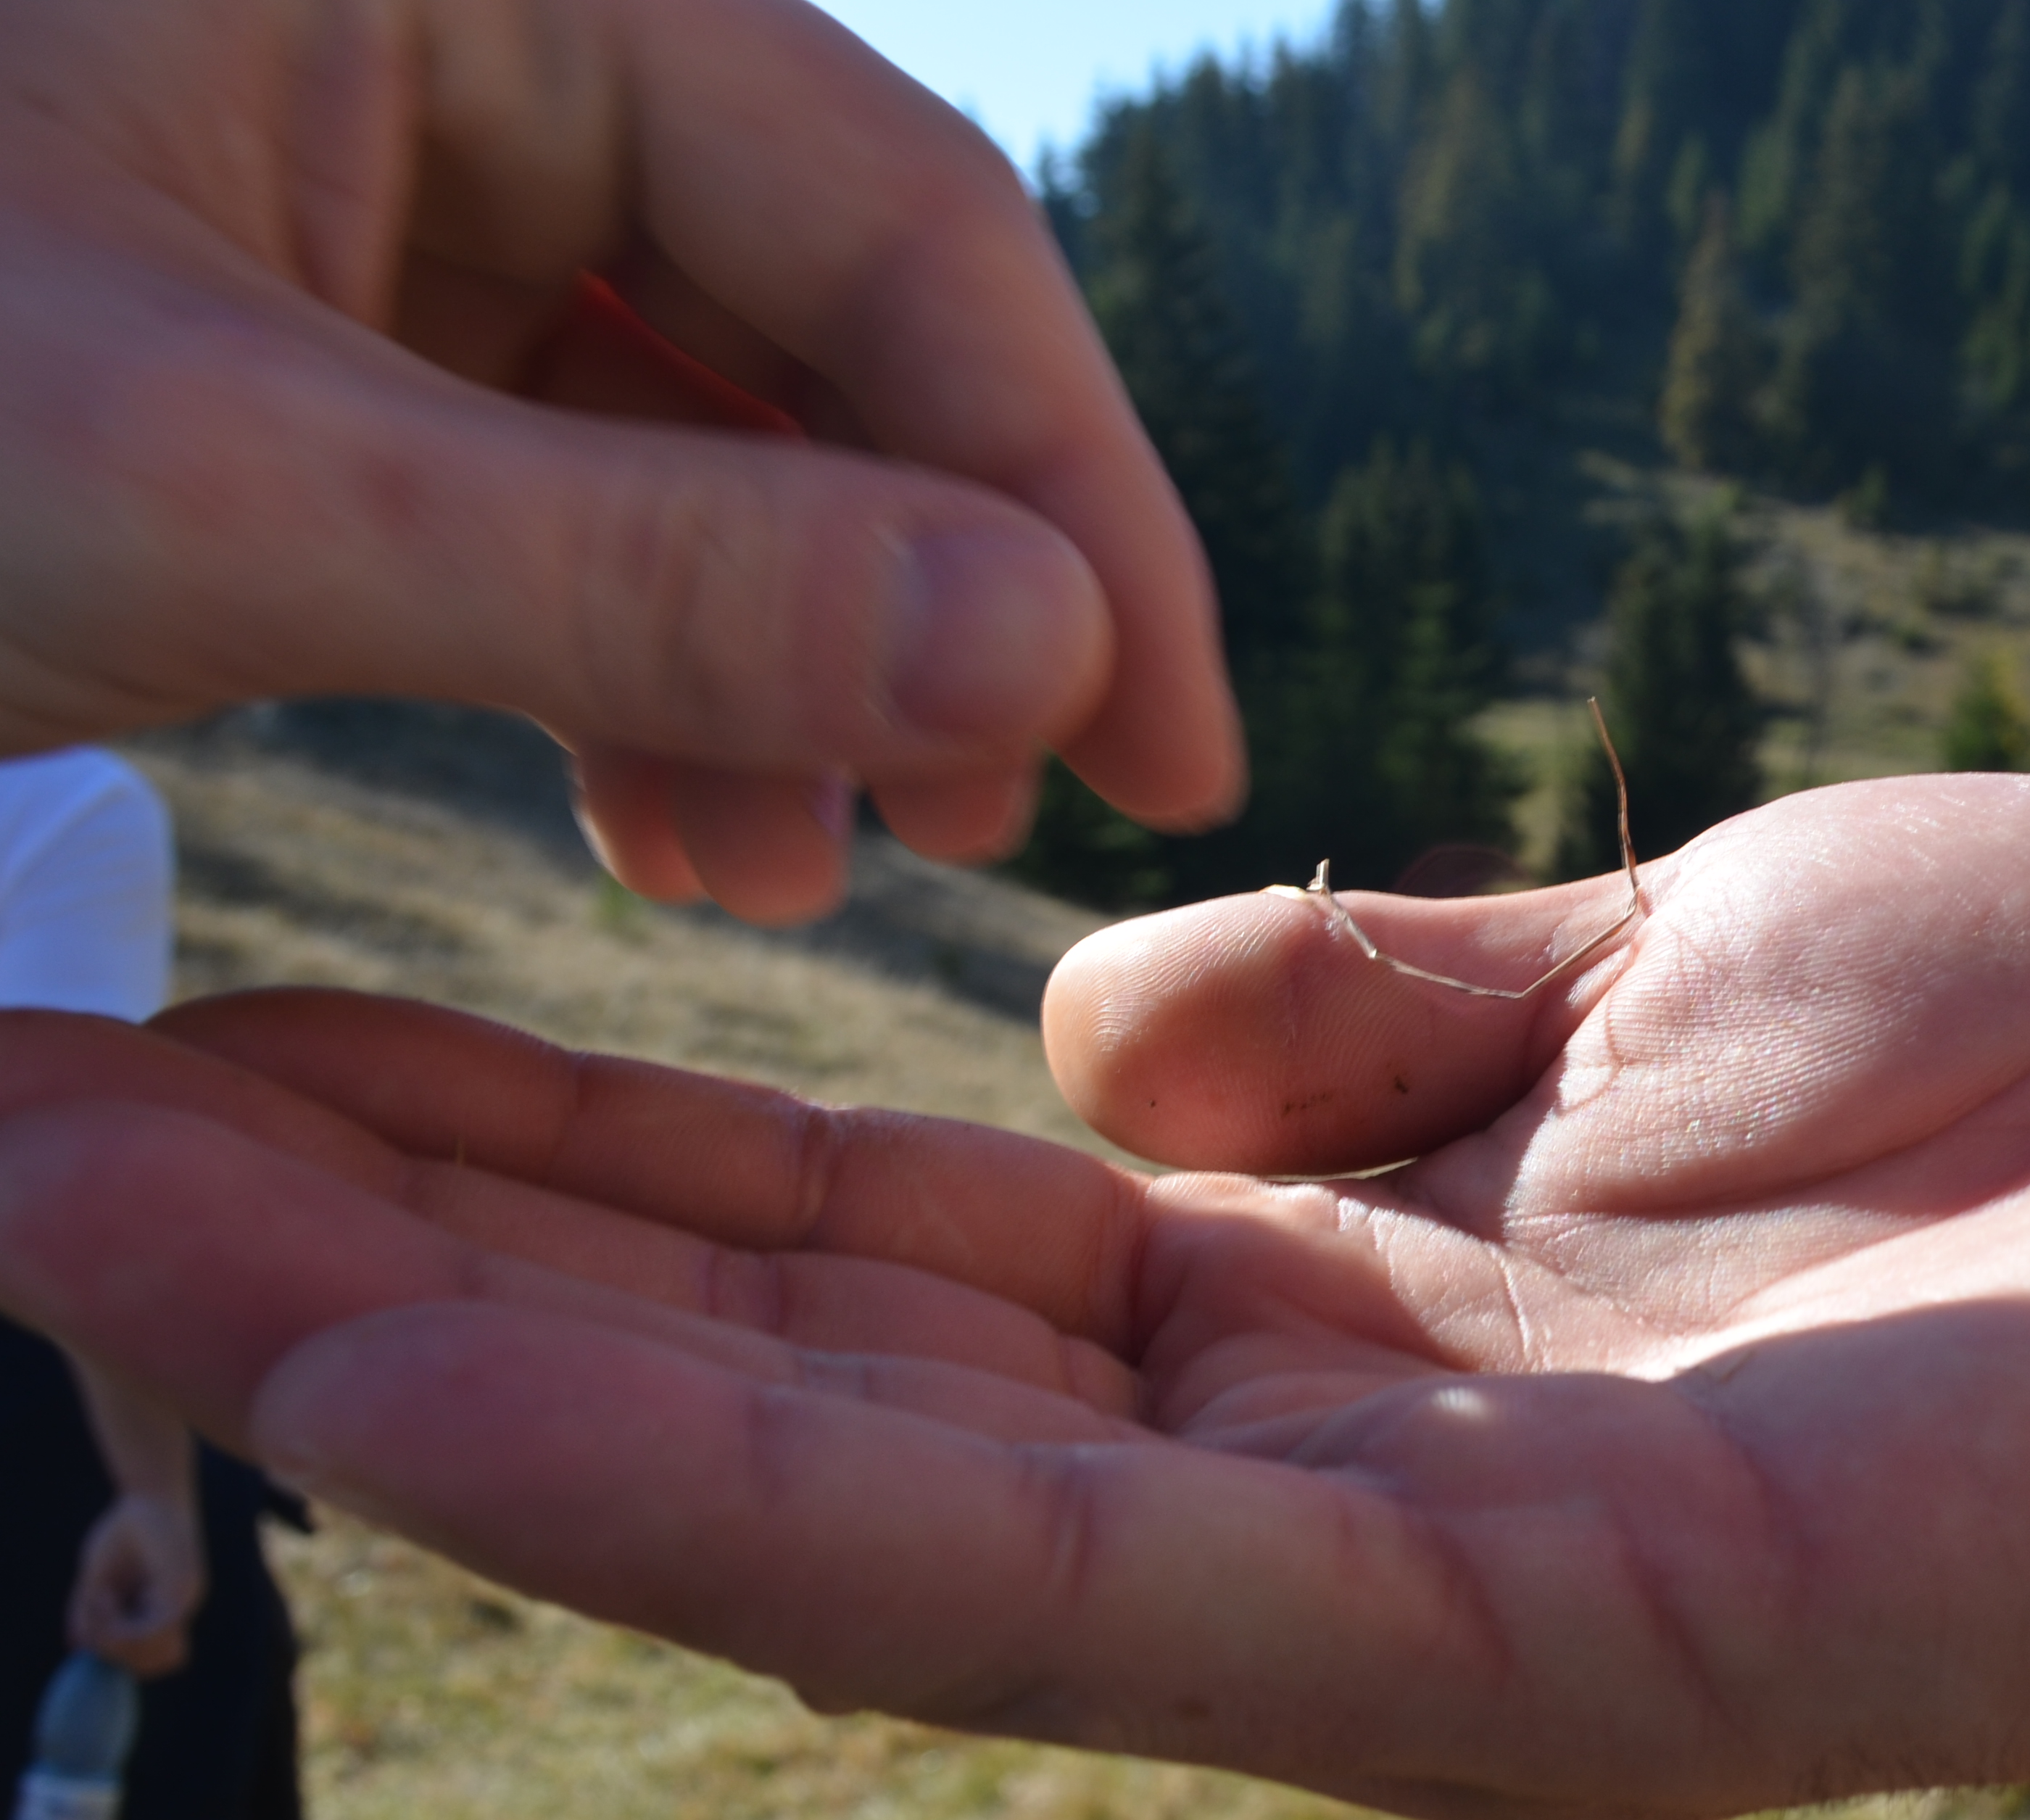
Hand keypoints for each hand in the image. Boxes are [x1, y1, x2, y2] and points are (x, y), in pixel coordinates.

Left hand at [0, 0, 1240, 921]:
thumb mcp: (204, 494)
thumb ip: (653, 570)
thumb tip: (1057, 645)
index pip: (894, 216)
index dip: (1071, 494)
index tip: (1170, 747)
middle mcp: (437, 17)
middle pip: (814, 304)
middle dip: (923, 585)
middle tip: (989, 830)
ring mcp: (355, 160)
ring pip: (692, 403)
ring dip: (783, 646)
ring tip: (789, 869)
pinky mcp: (280, 307)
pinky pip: (544, 467)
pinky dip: (626, 647)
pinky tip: (670, 816)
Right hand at [0, 779, 2029, 1819]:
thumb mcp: (1667, 958)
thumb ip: (1370, 1012)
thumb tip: (1064, 1025)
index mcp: (1345, 1317)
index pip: (859, 1246)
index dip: (533, 1157)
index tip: (214, 1032)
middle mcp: (1328, 1501)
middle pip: (800, 1396)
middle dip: (404, 1276)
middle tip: (17, 1136)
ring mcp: (1428, 1617)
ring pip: (873, 1523)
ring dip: (490, 1399)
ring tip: (129, 1251)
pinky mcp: (1571, 1670)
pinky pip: (1106, 1591)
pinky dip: (776, 1504)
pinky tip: (462, 1389)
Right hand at [71, 1489, 205, 1678]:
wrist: (150, 1493)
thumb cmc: (125, 1529)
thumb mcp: (97, 1575)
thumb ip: (88, 1610)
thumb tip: (78, 1646)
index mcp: (161, 1611)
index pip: (151, 1659)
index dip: (118, 1657)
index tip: (90, 1630)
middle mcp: (178, 1611)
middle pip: (153, 1663)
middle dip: (113, 1654)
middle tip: (90, 1618)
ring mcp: (185, 1601)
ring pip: (154, 1652)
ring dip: (115, 1641)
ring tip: (98, 1603)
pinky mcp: (182, 1588)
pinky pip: (153, 1629)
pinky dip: (119, 1625)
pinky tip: (103, 1596)